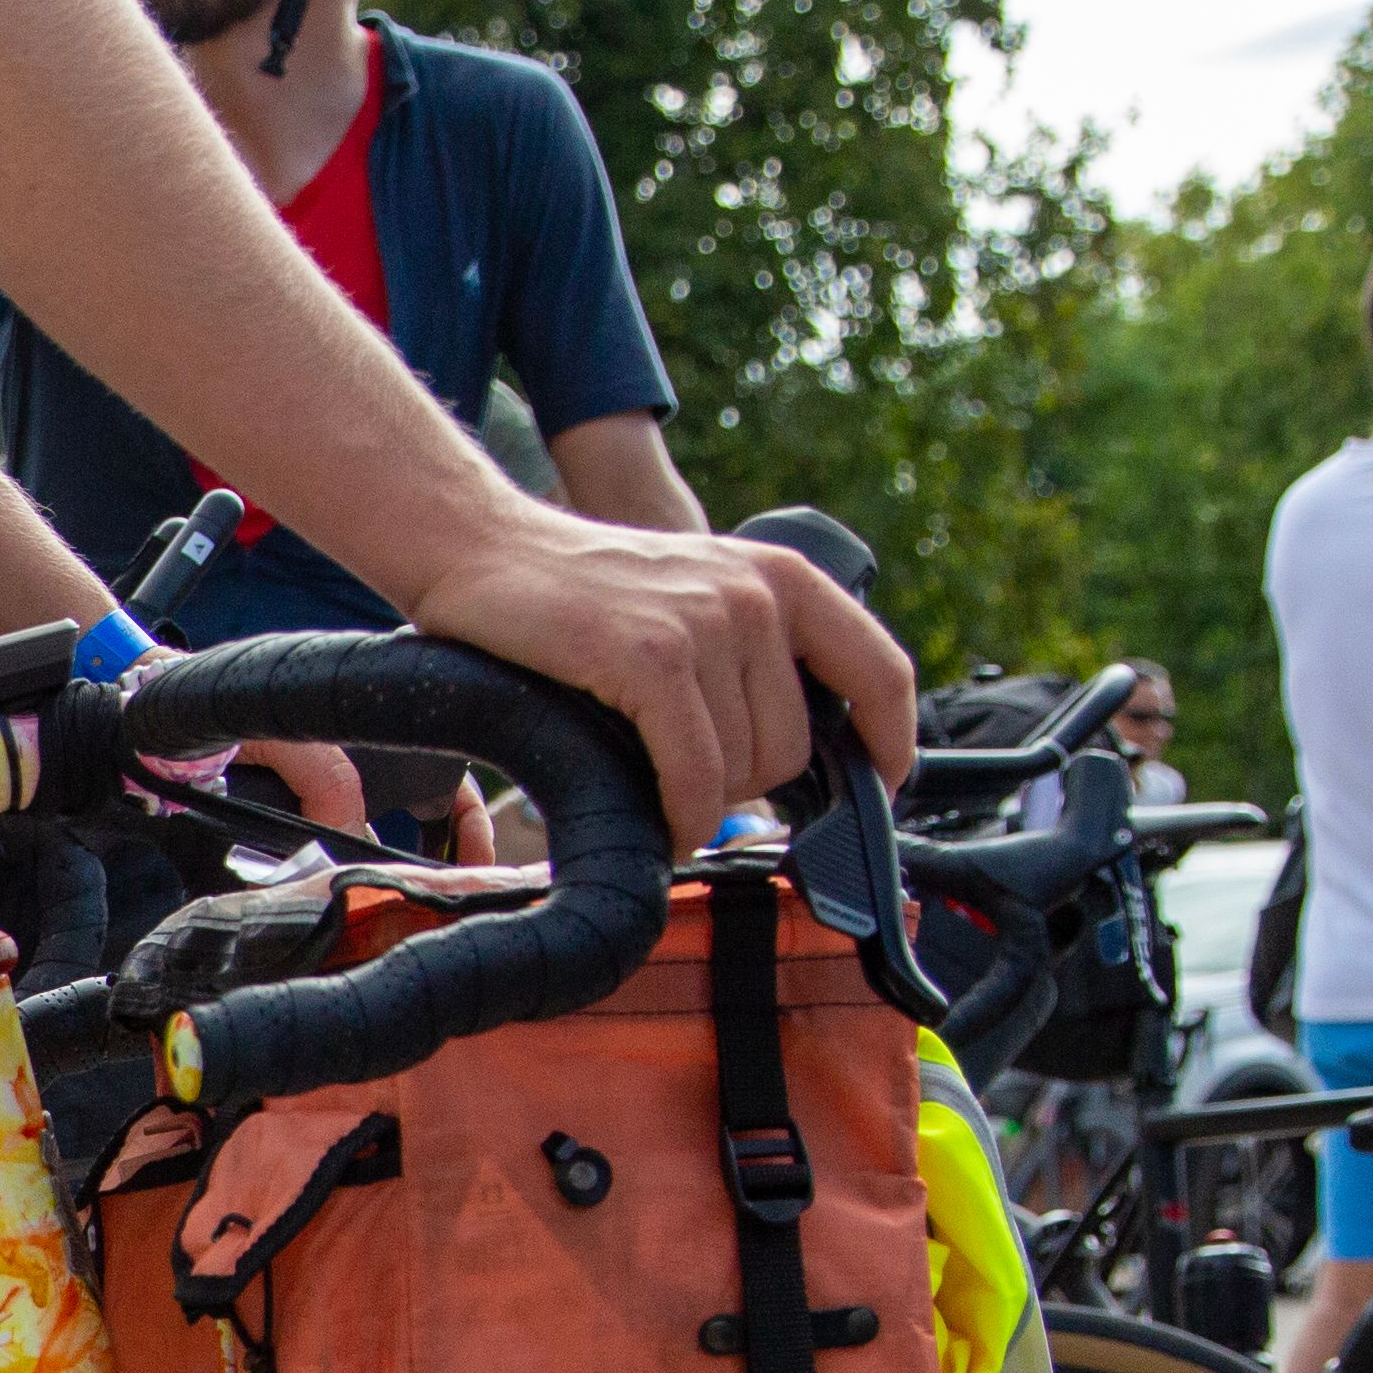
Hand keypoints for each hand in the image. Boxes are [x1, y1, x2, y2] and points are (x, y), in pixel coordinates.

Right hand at [385, 512, 913, 849]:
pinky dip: (682, 816)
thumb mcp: (694, 599)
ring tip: (656, 785)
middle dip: (747, 789)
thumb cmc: (580, 594)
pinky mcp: (648, 659)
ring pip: (745, 768)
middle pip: (799, 746)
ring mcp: (704, 624)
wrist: (482, 550)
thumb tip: (797, 753)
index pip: (883, 673)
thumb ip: (754, 653)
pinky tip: (661, 822)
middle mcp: (757, 594)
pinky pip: (695, 774)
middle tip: (691, 785)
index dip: (891, 747)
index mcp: (783, 577)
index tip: (875, 792)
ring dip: (703, 802)